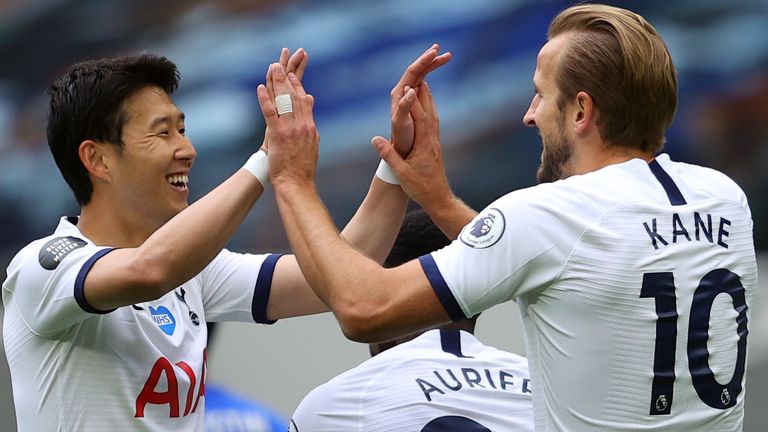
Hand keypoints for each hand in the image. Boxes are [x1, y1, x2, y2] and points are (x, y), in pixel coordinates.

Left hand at [257, 63, 318, 186]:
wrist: (297, 183)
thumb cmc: (303, 168)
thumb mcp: (312, 145)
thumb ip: (311, 127)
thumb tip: (312, 114)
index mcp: (310, 127)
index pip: (304, 101)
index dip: (297, 86)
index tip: (291, 75)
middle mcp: (302, 125)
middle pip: (294, 96)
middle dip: (287, 79)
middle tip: (280, 65)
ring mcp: (291, 129)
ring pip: (284, 100)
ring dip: (277, 82)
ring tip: (272, 68)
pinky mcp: (278, 135)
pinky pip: (270, 113)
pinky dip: (265, 99)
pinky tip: (260, 88)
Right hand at [374, 82, 452, 208]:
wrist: (439, 198)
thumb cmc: (420, 187)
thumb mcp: (401, 172)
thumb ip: (389, 155)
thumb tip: (375, 139)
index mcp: (424, 143)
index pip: (418, 116)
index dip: (412, 100)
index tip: (406, 84)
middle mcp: (432, 139)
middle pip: (429, 110)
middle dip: (422, 91)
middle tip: (418, 73)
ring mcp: (435, 142)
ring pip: (433, 114)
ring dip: (428, 99)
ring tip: (424, 84)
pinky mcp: (435, 146)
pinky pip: (433, 122)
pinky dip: (429, 110)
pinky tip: (427, 108)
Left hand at [390, 44, 450, 157]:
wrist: (401, 149)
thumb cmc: (401, 138)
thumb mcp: (401, 123)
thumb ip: (404, 106)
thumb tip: (412, 88)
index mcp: (398, 94)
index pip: (412, 72)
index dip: (424, 61)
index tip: (435, 52)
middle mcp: (402, 92)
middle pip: (416, 70)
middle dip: (429, 59)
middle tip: (441, 49)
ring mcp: (407, 95)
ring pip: (420, 74)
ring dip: (431, 64)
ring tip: (444, 55)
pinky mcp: (413, 100)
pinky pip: (422, 81)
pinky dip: (430, 73)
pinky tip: (436, 69)